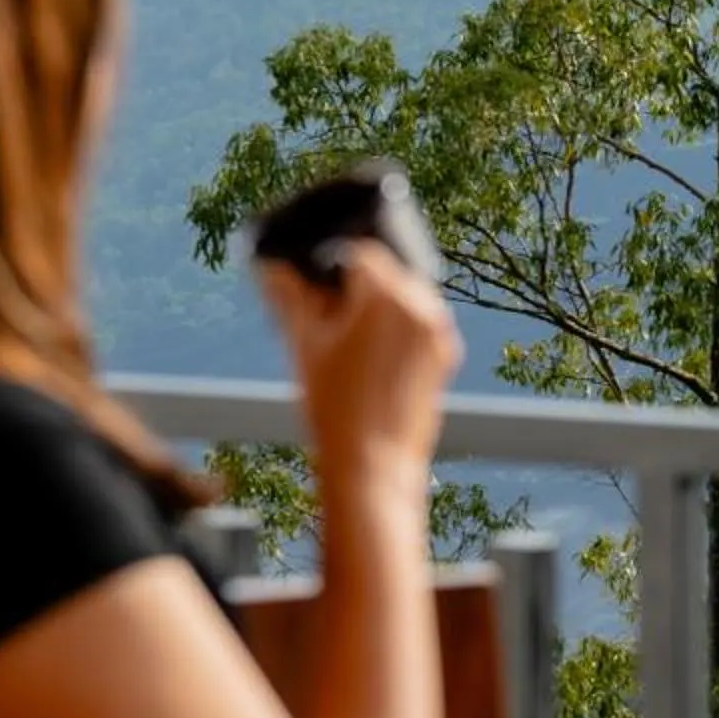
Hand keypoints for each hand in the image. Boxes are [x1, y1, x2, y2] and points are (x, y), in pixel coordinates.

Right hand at [258, 240, 461, 493]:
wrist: (374, 466)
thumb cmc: (335, 408)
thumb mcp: (303, 345)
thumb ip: (289, 297)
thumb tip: (273, 268)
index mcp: (387, 294)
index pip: (360, 251)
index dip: (330, 263)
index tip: (312, 281)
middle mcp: (422, 305)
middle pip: (387, 271)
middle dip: (356, 282)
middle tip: (326, 308)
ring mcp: (439, 331)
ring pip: (405, 296)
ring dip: (378, 302)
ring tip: (344, 334)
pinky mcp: (445, 355)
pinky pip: (420, 322)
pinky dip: (396, 325)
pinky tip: (367, 353)